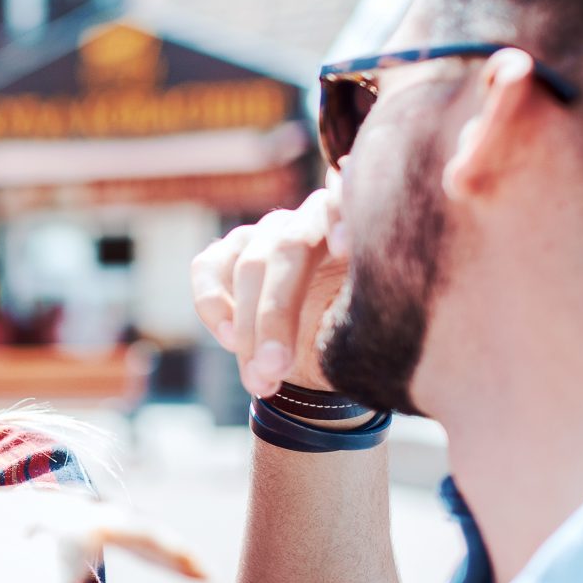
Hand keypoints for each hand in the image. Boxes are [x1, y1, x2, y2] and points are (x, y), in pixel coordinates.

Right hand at [190, 184, 351, 398]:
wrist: (326, 351)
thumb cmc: (359, 337)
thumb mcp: (375, 332)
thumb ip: (370, 318)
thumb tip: (370, 331)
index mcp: (355, 227)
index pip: (345, 202)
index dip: (341, 217)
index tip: (346, 248)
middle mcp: (306, 220)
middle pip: (287, 249)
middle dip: (276, 315)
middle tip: (276, 368)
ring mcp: (265, 234)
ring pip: (247, 266)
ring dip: (248, 329)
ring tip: (261, 380)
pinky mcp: (227, 254)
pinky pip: (207, 269)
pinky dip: (212, 306)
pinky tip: (231, 343)